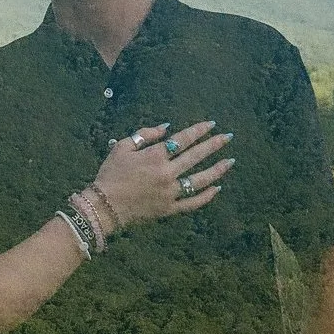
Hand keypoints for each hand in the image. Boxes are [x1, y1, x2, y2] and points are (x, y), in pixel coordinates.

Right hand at [90, 121, 233, 227]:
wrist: (104, 206)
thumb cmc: (111, 174)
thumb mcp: (122, 147)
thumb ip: (145, 135)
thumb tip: (167, 128)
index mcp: (155, 156)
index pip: (183, 139)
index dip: (198, 131)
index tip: (212, 124)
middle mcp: (166, 173)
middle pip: (195, 156)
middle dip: (214, 145)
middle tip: (228, 137)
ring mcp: (170, 192)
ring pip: (199, 180)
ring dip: (216, 170)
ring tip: (230, 161)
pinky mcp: (169, 209)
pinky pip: (192, 203)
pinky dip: (205, 197)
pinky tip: (216, 188)